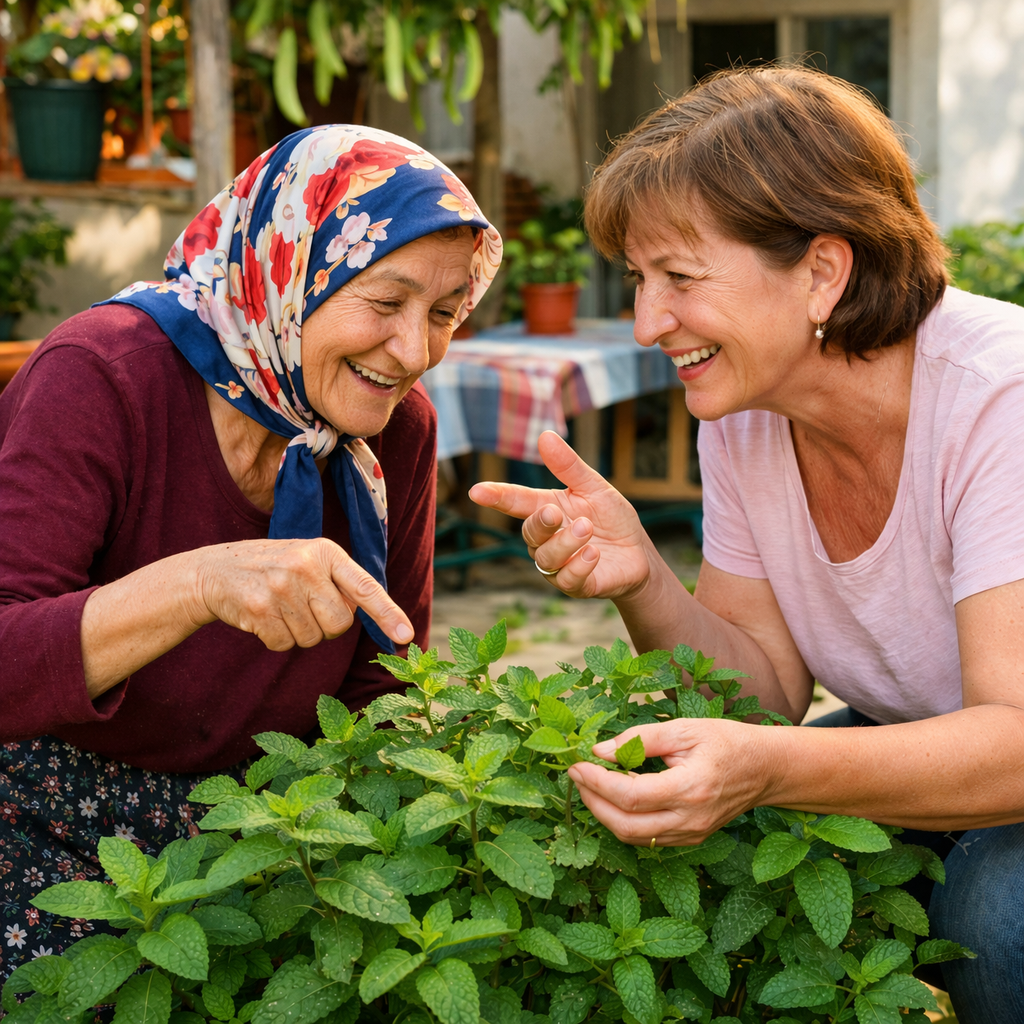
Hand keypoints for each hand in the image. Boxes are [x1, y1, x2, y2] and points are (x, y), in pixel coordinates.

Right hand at [192, 537, 414, 650]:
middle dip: (325, 627)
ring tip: (279, 608)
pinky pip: (284, 644)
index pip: (365, 587)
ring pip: (312, 639)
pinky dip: (275, 639)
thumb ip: (339, 581)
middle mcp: (306, 565)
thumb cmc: (274, 568)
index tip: (406, 636)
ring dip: (298, 633)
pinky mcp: (258, 608)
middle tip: (303, 608)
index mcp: (326, 552)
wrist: (216, 570)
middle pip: (340, 624)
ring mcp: (281, 586)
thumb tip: (371, 613)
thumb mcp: (308, 560)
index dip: (388, 613)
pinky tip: (263, 617)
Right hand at [469, 431, 652, 599]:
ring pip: (545, 558)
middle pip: (529, 533)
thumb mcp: (594, 487)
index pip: (515, 502)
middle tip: (555, 512)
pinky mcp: (576, 585)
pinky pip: (566, 580)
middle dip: (540, 523)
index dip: (496, 496)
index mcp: (547, 509)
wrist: (639, 555)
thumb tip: (545, 436)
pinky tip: (594, 554)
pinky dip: (578, 566)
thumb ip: (569, 466)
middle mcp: (547, 539)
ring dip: (565, 542)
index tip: (477, 491)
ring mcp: (559, 564)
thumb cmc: (612, 519)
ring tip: (588, 529)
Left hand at [566, 719, 779, 845]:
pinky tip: (615, 798)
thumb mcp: (684, 729)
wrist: (765, 769)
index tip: (577, 764)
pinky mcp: (690, 838)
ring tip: (591, 785)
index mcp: (690, 788)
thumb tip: (600, 751)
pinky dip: (624, 821)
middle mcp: (690, 819)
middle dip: (592, 801)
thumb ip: (641, 739)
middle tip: (577, 775)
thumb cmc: (726, 742)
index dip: (597, 782)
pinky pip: (647, 839)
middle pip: (625, 825)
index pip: (631, 796)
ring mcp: (691, 833)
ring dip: (604, 814)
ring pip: (633, 837)